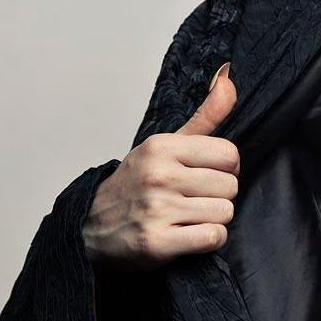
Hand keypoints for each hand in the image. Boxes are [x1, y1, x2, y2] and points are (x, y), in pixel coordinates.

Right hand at [83, 61, 241, 271]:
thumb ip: (204, 115)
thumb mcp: (165, 145)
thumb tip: (229, 77)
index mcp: (162, 148)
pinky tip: (189, 235)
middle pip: (230, 186)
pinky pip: (213, 238)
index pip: (229, 154)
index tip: (205, 174)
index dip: (225, 168)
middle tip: (192, 199)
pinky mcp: (156, 243)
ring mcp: (156, 210)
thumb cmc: (135, 184)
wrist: (89, 226)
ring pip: (225, 212)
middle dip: (218, 195)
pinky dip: (208, 240)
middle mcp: (158, 176)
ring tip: (188, 217)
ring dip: (213, 219)